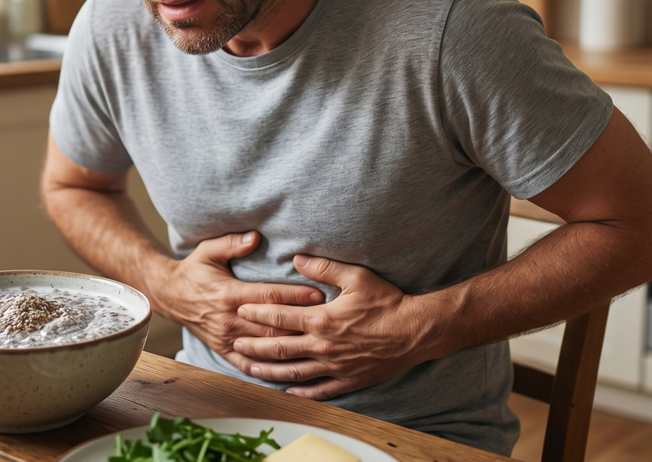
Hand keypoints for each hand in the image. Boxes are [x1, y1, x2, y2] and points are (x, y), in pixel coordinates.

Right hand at [153, 232, 323, 369]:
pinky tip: (289, 370)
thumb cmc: (194, 271)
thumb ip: (232, 243)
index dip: (295, 295)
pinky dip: (268, 370)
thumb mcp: (208, 251)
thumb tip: (255, 237)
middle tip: (327, 322)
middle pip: (272, 325)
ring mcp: (227, 338)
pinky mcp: (223, 350)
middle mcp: (230, 319)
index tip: (319, 294)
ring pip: (265, 347)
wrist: (170, 295)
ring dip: (291, 347)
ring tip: (317, 346)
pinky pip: (248, 365)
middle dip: (301, 324)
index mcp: (229, 294)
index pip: (269, 296)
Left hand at [231, 254, 426, 399]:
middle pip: (279, 349)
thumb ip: (323, 267)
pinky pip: (319, 390)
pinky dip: (301, 392)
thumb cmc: (387, 301)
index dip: (257, 313)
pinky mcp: (348, 381)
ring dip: (269, 371)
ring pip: (293, 373)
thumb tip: (297, 259)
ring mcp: (335, 367)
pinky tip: (288, 392)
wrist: (416, 331)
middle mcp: (324, 347)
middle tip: (234, 343)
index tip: (240, 310)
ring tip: (250, 369)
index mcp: (322, 320)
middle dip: (254, 346)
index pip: (280, 317)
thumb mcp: (356, 277)